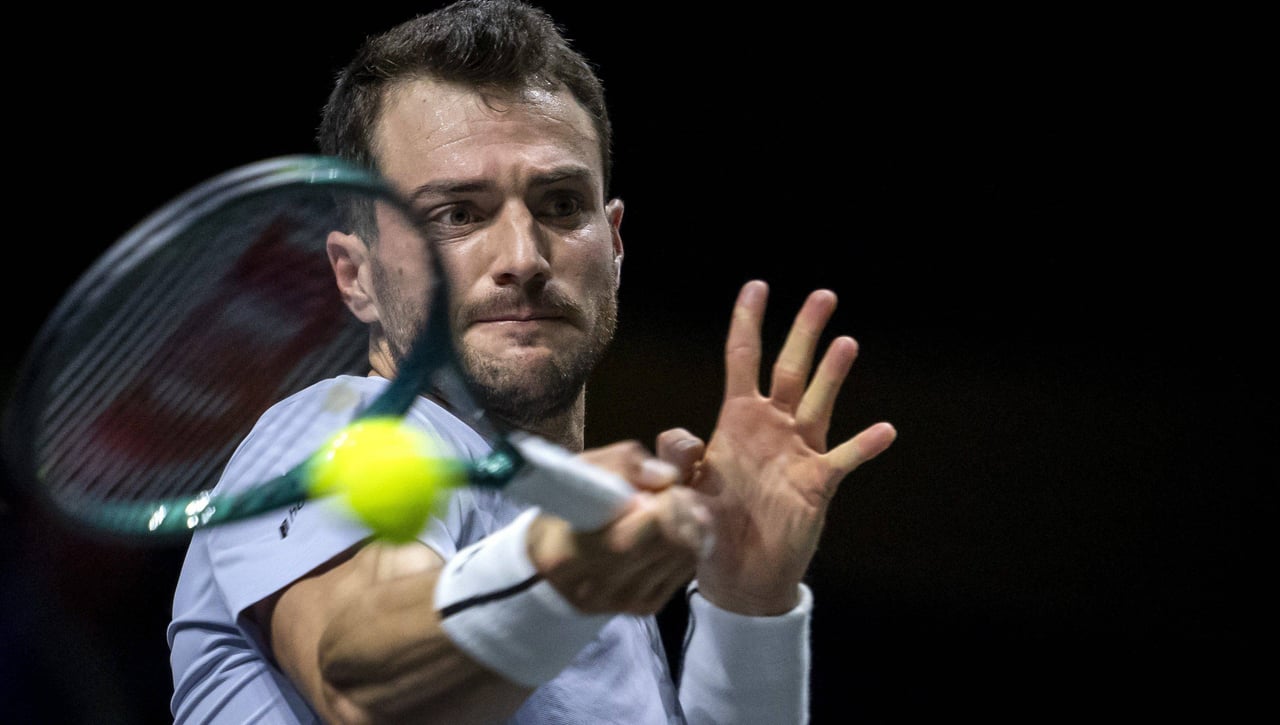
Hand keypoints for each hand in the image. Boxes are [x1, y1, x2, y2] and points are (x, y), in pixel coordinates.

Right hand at [528, 440, 711, 613]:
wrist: (548, 567)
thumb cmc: (562, 512)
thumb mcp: (577, 475)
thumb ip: (620, 465)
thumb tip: (666, 477)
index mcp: (568, 555)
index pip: (626, 539)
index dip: (656, 507)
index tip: (656, 488)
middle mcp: (596, 587)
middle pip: (663, 546)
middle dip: (680, 510)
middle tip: (675, 491)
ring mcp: (623, 600)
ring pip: (681, 557)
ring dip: (692, 524)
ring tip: (680, 505)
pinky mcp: (645, 606)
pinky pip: (686, 570)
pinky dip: (692, 543)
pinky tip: (681, 526)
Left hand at [691, 280, 896, 614]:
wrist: (738, 576)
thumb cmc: (709, 525)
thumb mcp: (684, 487)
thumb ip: (680, 457)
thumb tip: (682, 436)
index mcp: (736, 420)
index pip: (743, 360)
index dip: (748, 323)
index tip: (758, 286)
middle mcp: (772, 428)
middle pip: (791, 369)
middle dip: (804, 331)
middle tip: (823, 295)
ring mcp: (798, 452)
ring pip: (819, 402)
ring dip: (833, 374)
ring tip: (846, 342)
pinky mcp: (817, 484)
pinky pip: (844, 459)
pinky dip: (863, 445)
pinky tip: (883, 430)